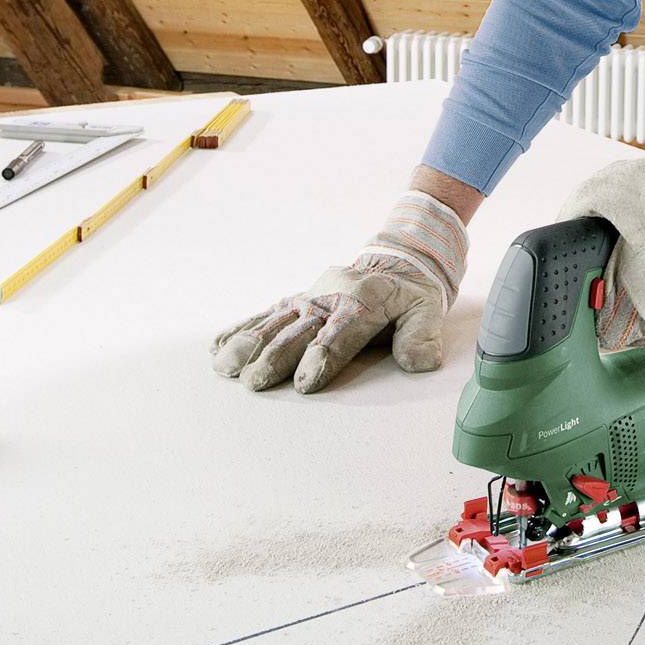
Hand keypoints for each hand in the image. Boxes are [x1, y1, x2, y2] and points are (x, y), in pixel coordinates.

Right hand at [211, 191, 468, 392]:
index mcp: (363, 302)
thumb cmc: (411, 295)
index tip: (305, 382)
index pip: (341, 334)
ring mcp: (309, 300)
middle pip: (299, 332)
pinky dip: (240, 330)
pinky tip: (217, 348)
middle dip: (275, 358)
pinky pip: (265, 315)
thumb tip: (417, 363)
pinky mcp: (296, 302)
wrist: (395, 262)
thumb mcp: (428, 309)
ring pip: (274, 322)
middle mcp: (329, 299)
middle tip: (255, 382)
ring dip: (248, 345)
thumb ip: (422, 335)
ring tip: (226, 366)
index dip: (323, 358)